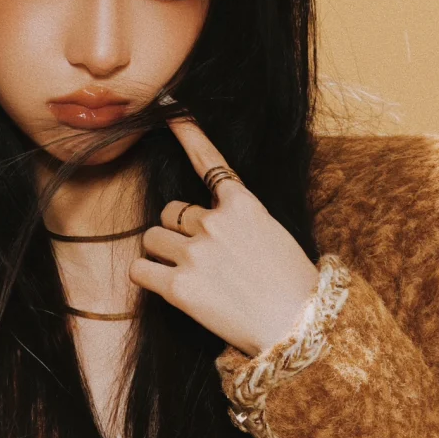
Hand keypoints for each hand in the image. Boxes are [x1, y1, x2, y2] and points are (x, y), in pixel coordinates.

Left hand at [128, 117, 321, 357]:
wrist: (297, 328)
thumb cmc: (292, 286)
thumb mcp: (273, 235)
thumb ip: (239, 220)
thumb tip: (206, 223)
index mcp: (243, 205)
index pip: (208, 161)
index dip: (187, 133)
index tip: (169, 109)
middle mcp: (215, 223)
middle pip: (170, 211)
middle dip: (177, 230)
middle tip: (199, 257)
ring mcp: (195, 254)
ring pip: (152, 238)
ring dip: (161, 252)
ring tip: (186, 274)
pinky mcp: (179, 287)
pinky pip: (141, 270)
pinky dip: (147, 277)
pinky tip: (167, 288)